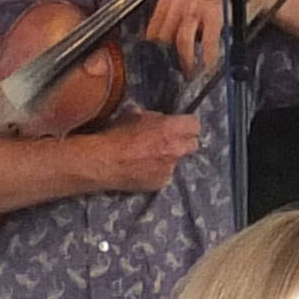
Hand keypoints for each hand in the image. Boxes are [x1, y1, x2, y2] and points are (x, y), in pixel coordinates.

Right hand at [80, 109, 199, 193]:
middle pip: (193, 144)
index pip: (195, 124)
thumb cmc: (116, 135)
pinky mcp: (161, 183)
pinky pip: (165, 175)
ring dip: (169, 158)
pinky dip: (158, 172)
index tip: (180, 126)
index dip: (187, 124)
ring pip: (178, 161)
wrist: (104, 161)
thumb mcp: (134, 115)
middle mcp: (175, 149)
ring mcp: (169, 168)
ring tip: (151, 158)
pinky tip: (144, 169)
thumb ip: (151, 117)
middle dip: (184, 142)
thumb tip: (155, 119)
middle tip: (169, 141)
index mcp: (170, 128)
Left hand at [144, 0, 226, 75]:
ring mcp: (196, 5)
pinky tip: (209, 64)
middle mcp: (179, 1)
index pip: (153, 30)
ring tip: (190, 72)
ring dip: (186, 61)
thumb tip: (165, 47)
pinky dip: (208, 57)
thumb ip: (174, 22)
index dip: (155, 51)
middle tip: (175, 72)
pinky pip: (207, 42)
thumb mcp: (188, 5)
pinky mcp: (213, 12)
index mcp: (169, 0)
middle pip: (165, 37)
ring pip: (182, 41)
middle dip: (169, 59)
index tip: (158, 63)